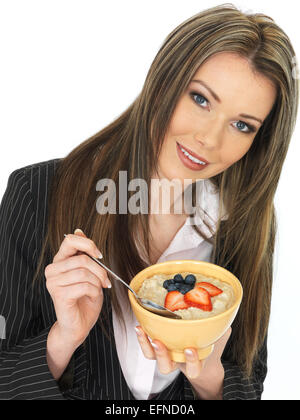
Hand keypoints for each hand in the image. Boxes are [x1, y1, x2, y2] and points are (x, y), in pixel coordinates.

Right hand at [45, 229, 110, 347]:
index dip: (88, 244)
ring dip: (97, 282)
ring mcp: (53, 283)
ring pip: (84, 272)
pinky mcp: (58, 295)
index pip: (70, 240)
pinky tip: (93, 296)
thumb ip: (83, 253)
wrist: (78, 325)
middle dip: (100, 270)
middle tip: (105, 280)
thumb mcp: (89, 272)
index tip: (99, 255)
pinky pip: (84, 286)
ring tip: (98, 289)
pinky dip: (94, 291)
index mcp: (59, 261)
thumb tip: (79, 231)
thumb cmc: (84, 299)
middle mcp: (53, 270)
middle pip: (82, 259)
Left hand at [135, 326, 230, 398]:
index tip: (190, 349)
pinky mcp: (156, 346)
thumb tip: (225, 315)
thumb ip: (222, 329)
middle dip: (162, 356)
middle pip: (166, 367)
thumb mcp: (218, 337)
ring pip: (152, 357)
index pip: (194, 369)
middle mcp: (177, 361)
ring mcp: (165, 354)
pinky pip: (145, 346)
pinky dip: (141, 337)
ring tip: (143, 331)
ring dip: (146, 345)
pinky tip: (140, 325)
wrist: (199, 352)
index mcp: (195, 362)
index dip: (191, 362)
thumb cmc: (209, 343)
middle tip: (159, 342)